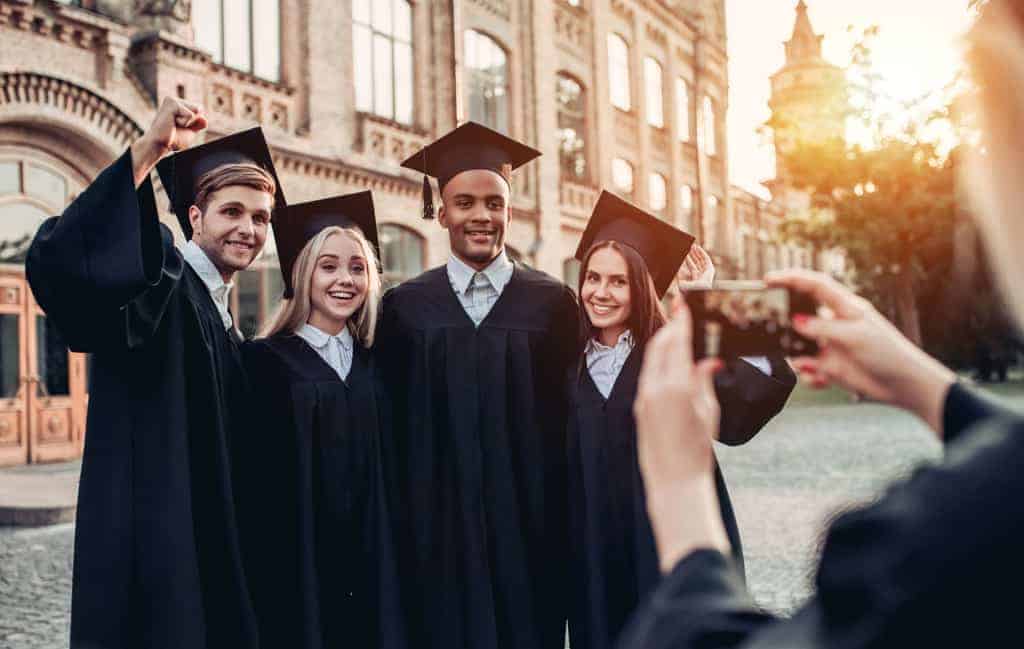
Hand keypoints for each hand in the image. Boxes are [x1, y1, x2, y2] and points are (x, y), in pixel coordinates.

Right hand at [130, 97, 207, 185]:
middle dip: (193, 121)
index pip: (199, 109)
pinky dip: (185, 123)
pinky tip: (171, 123)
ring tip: (173, 125)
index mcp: (177, 104)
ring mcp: (172, 100)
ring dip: (189, 122)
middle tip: (176, 126)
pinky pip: (190, 115)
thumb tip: (204, 118)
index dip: (195, 122)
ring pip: (196, 110)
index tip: (179, 127)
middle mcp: (174, 100)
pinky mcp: (171, 104)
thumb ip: (199, 124)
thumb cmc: (172, 140)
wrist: (159, 145)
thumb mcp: (190, 131)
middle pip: (199, 108)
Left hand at [635, 305, 730, 571]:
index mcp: (678, 387)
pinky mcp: (639, 407)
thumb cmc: (697, 450)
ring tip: (675, 331)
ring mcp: (644, 397)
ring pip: (651, 359)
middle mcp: (656, 388)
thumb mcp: (708, 412)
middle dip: (670, 326)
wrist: (673, 480)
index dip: (682, 321)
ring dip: (662, 342)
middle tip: (680, 311)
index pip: (678, 343)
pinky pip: (647, 375)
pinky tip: (668, 360)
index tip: (684, 302)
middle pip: (660, 346)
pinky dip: (657, 361)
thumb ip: (704, 381)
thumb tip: (709, 360)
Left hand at [676, 244, 715, 291]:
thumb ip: (678, 272)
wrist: (698, 292)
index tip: (684, 252)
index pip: (690, 266)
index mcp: (693, 278)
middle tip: (689, 247)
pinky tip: (697, 248)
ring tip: (693, 246)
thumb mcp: (680, 279)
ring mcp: (706, 273)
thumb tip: (675, 264)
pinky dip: (702, 253)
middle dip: (692, 254)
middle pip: (696, 262)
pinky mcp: (711, 271)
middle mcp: (700, 276)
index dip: (687, 259)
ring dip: (697, 252)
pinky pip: (706, 260)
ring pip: (701, 260)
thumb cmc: (688, 289)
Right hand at [766, 269, 955, 435]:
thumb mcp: (854, 335)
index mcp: (845, 307)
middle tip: (769, 329)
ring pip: (800, 346)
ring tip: (802, 365)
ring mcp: (831, 345)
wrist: (903, 385)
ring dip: (795, 356)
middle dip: (784, 323)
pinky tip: (819, 379)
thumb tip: (796, 322)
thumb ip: (823, 328)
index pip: (814, 285)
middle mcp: (835, 324)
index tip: (768, 279)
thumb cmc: (888, 352)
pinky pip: (808, 369)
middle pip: (801, 315)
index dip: (791, 278)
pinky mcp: (830, 366)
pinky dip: (808, 376)